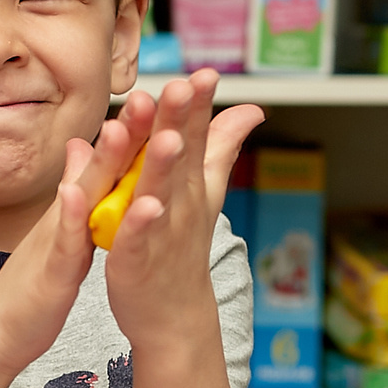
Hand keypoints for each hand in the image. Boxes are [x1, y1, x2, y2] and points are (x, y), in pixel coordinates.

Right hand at [0, 109, 147, 377]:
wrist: (0, 329)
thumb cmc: (36, 281)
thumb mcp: (62, 231)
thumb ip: (74, 188)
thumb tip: (81, 148)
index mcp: (78, 209)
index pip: (110, 164)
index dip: (134, 130)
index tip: (162, 96)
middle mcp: (68, 217)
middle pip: (98, 166)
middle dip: (124, 130)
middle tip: (148, 91)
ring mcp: (56, 241)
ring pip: (81, 195)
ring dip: (99, 162)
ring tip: (120, 128)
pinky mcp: (49, 272)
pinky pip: (63, 245)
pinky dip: (70, 219)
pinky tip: (76, 196)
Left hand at [100, 71, 262, 353]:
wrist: (174, 315)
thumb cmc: (183, 246)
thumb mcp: (206, 192)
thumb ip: (221, 147)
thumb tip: (252, 109)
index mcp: (191, 182)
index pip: (196, 136)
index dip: (198, 106)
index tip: (203, 73)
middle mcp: (180, 202)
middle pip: (179, 155)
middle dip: (180, 121)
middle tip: (181, 86)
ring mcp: (160, 230)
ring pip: (160, 191)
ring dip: (163, 164)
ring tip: (167, 137)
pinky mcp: (135, 259)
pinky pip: (137, 236)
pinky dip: (142, 221)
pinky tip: (145, 204)